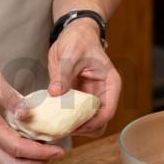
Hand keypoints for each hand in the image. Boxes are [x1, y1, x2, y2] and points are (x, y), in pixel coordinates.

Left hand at [47, 19, 121, 136]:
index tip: (75, 126)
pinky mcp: (78, 99)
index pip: (107, 112)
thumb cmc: (79, 40)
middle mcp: (103, 94)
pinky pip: (74, 115)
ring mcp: (91, 98)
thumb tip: (55, 92)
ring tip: (57, 126)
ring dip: (74, 127)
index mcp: (110, 84)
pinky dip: (65, 119)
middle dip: (83, 129)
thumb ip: (63, 74)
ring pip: (87, 122)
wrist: (74, 34)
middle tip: (63, 129)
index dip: (92, 123)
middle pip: (99, 123)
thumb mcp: (70, 54)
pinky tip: (53, 119)